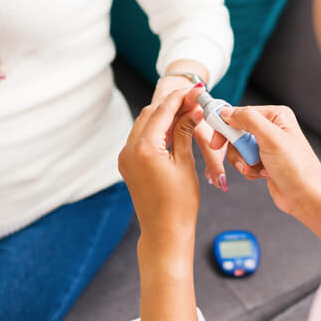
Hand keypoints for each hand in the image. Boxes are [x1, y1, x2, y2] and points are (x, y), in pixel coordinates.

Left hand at [119, 86, 205, 240]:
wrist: (164, 231)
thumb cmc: (179, 203)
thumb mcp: (185, 163)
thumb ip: (184, 132)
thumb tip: (192, 109)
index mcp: (144, 148)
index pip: (162, 112)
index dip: (180, 98)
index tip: (195, 89)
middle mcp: (129, 150)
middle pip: (149, 114)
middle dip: (171, 104)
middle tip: (193, 100)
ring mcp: (125, 158)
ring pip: (143, 125)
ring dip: (163, 116)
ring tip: (186, 112)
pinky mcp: (127, 165)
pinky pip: (140, 139)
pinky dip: (155, 130)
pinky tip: (172, 129)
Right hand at [212, 105, 320, 218]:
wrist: (306, 196)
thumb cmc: (296, 168)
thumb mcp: (271, 138)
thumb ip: (247, 119)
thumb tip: (226, 111)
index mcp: (276, 116)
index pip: (241, 113)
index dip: (227, 126)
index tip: (217, 140)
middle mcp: (272, 128)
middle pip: (237, 132)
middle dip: (238, 148)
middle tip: (245, 158)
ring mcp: (267, 146)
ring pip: (238, 149)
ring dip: (243, 161)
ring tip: (256, 168)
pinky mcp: (263, 161)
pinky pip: (244, 161)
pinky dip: (249, 169)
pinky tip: (262, 174)